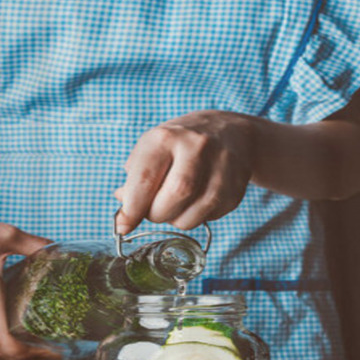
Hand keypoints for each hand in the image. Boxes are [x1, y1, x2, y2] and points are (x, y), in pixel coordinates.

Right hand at [0, 204, 60, 359]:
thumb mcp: (1, 233)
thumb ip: (33, 243)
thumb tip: (58, 249)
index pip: (0, 340)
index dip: (25, 353)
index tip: (49, 351)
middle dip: (23, 359)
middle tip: (48, 353)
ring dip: (5, 357)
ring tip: (29, 350)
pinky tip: (5, 339)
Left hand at [114, 110, 256, 233]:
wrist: (232, 133)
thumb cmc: (181, 145)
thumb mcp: (152, 149)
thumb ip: (135, 181)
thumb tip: (125, 218)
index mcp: (167, 137)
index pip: (144, 180)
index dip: (131, 209)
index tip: (124, 225)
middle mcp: (197, 148)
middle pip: (173, 198)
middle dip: (156, 215)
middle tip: (152, 211)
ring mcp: (221, 169)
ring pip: (190, 216)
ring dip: (175, 219)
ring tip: (175, 204)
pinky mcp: (235, 190)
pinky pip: (208, 218)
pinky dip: (195, 217)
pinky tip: (196, 200)